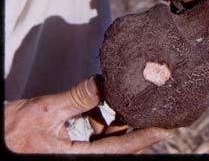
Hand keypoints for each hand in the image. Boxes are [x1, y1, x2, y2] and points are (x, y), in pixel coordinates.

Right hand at [5, 75, 172, 152]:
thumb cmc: (11, 134)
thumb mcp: (45, 111)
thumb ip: (78, 98)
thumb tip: (104, 82)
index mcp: (76, 158)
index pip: (119, 149)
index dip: (144, 138)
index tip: (165, 128)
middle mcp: (78, 158)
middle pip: (117, 144)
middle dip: (134, 125)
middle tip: (153, 106)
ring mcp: (74, 155)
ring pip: (106, 140)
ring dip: (116, 120)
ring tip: (125, 98)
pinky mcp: (68, 149)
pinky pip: (93, 136)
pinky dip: (100, 120)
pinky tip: (99, 103)